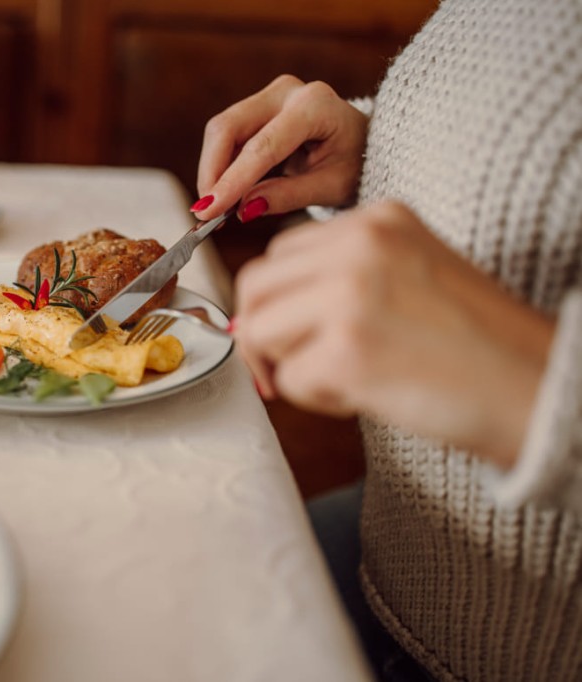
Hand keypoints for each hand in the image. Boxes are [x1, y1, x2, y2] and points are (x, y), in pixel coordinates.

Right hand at [194, 75, 368, 221]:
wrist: (363, 143)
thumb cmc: (355, 163)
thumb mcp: (332, 187)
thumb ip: (289, 196)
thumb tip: (244, 209)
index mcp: (314, 106)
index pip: (262, 147)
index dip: (232, 181)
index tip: (208, 211)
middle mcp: (287, 92)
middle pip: (228, 128)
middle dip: (212, 172)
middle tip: (206, 213)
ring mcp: (269, 96)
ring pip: (221, 131)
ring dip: (213, 172)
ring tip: (217, 210)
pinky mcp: (256, 108)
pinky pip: (226, 137)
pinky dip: (220, 168)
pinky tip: (225, 195)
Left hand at [233, 201, 553, 467]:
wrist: (538, 387)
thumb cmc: (477, 345)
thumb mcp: (408, 275)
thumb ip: (339, 277)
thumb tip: (252, 315)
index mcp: (378, 220)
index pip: (281, 252)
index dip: (277, 302)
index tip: (291, 336)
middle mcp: (360, 245)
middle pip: (256, 285)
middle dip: (262, 333)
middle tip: (287, 371)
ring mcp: (350, 295)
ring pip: (259, 329)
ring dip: (287, 365)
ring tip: (343, 380)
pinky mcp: (346, 350)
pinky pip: (289, 379)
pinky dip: (316, 398)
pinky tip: (365, 395)